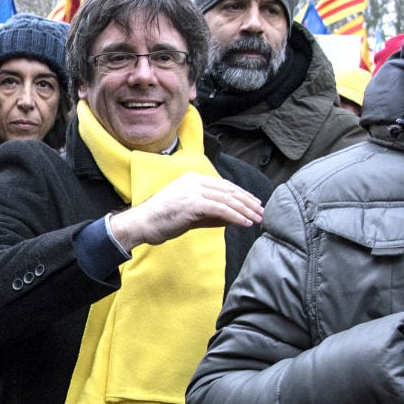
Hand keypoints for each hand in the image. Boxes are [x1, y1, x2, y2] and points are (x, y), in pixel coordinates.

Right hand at [108, 173, 263, 250]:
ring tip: (257, 219)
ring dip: (246, 210)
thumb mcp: (190, 213)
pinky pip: (221, 209)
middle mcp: (194, 181)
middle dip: (248, 202)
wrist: (142, 224)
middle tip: (262, 212)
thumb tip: (233, 218)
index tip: (254, 204)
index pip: (224, 185)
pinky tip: (245, 223)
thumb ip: (211, 214)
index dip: (242, 194)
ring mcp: (193, 191)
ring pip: (228, 199)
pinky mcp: (193, 203)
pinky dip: (236, 216)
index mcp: (192, 179)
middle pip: (229, 190)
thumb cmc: (162, 220)